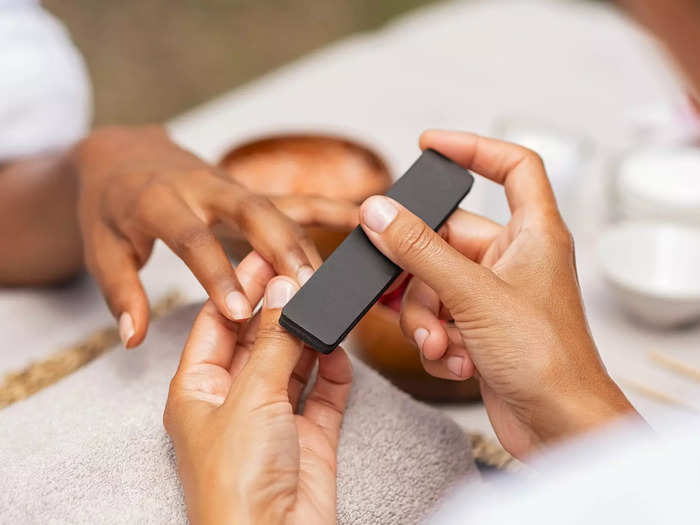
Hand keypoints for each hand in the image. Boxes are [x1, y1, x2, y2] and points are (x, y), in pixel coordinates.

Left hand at [76, 125, 356, 347]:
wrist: (125, 155)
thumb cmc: (111, 207)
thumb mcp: (101, 249)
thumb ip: (121, 292)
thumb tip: (133, 336)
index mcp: (158, 202)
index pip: (192, 239)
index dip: (215, 273)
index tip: (238, 311)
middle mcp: (202, 188)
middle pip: (249, 213)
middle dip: (281, 249)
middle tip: (305, 287)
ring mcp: (231, 187)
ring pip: (277, 209)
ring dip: (307, 243)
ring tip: (333, 281)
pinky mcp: (250, 191)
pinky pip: (292, 199)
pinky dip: (327, 208)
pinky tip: (359, 219)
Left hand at [164, 251, 351, 524]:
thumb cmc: (236, 485)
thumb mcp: (251, 397)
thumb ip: (274, 340)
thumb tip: (285, 289)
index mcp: (199, 391)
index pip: (217, 323)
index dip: (239, 288)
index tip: (265, 255)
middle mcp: (235, 401)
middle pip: (258, 339)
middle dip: (280, 307)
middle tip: (304, 270)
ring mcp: (274, 418)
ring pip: (294, 362)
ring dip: (309, 335)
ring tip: (325, 300)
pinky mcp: (310, 436)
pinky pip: (324, 391)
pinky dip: (333, 369)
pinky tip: (338, 348)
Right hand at [359, 130, 636, 458]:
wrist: (558, 428)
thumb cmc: (548, 361)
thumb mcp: (473, 295)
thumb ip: (420, 250)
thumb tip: (380, 213)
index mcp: (533, 233)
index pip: (512, 167)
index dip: (473, 148)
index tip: (431, 144)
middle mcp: (513, 259)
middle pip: (445, 239)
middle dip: (421, 276)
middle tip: (406, 291)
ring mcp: (493, 295)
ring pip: (433, 284)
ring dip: (426, 317)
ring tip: (442, 343)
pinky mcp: (479, 328)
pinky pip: (438, 317)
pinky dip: (437, 340)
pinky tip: (456, 360)